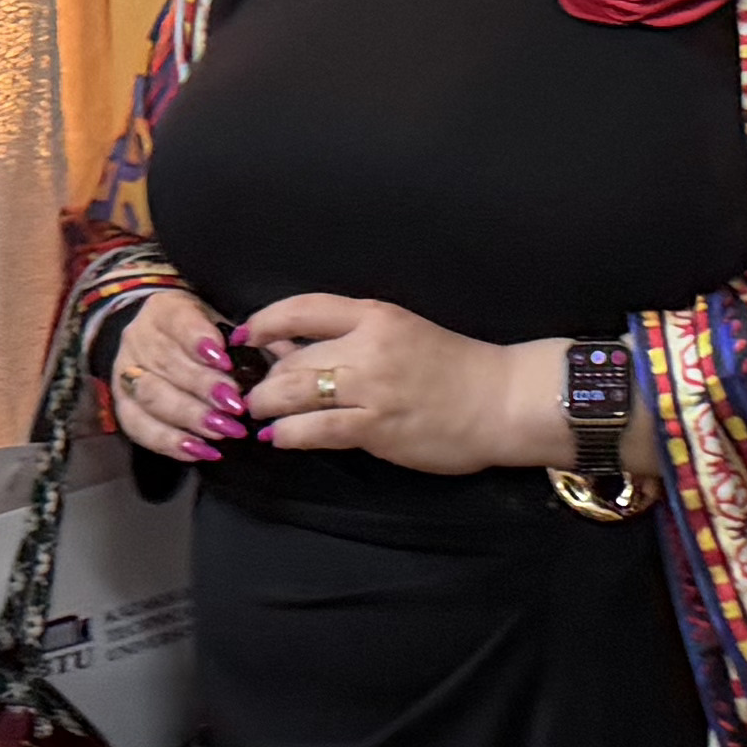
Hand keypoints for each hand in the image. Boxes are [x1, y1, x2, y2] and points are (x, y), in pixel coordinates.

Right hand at [105, 289, 251, 463]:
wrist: (157, 339)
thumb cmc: (201, 331)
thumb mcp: (221, 319)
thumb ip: (246, 337)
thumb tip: (281, 355)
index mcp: (165, 310)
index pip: (179, 323)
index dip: (199, 342)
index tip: (226, 360)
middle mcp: (139, 338)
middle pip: (166, 364)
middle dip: (203, 388)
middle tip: (236, 406)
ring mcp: (125, 373)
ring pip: (152, 397)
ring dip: (190, 417)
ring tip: (223, 431)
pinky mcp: (122, 405)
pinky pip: (140, 427)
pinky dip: (170, 442)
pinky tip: (200, 451)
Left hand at [235, 292, 539, 476]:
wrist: (503, 400)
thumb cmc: (456, 369)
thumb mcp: (402, 335)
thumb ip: (349, 337)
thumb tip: (289, 344)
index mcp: (376, 315)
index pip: (302, 308)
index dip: (263, 322)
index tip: (242, 336)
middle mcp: (368, 345)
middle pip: (291, 358)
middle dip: (263, 379)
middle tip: (252, 394)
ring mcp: (371, 387)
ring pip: (295, 392)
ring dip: (266, 406)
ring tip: (258, 415)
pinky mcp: (376, 426)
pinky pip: (316, 429)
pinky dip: (288, 433)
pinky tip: (278, 437)